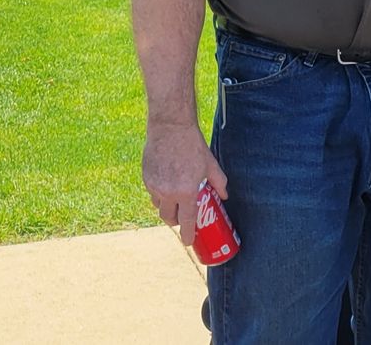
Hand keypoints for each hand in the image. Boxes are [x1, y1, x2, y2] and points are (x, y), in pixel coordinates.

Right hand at [142, 119, 227, 245]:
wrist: (170, 129)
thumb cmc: (193, 146)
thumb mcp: (210, 164)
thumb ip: (219, 182)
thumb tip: (224, 196)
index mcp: (186, 191)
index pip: (187, 221)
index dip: (188, 234)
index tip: (189, 242)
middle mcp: (168, 193)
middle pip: (169, 219)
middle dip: (176, 222)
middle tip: (184, 219)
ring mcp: (155, 186)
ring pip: (159, 207)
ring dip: (168, 209)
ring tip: (177, 200)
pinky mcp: (146, 178)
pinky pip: (152, 194)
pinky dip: (160, 195)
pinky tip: (168, 186)